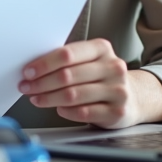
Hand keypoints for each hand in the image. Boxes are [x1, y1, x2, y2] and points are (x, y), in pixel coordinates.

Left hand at [18, 39, 161, 128]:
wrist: (134, 97)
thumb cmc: (102, 77)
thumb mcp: (89, 61)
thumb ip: (67, 61)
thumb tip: (34, 68)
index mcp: (102, 49)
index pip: (67, 54)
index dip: (43, 64)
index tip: (28, 71)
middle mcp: (112, 67)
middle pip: (67, 75)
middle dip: (41, 82)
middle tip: (27, 87)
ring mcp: (117, 90)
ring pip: (73, 95)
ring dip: (49, 98)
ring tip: (37, 98)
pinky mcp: (117, 111)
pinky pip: (84, 112)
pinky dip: (66, 111)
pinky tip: (58, 109)